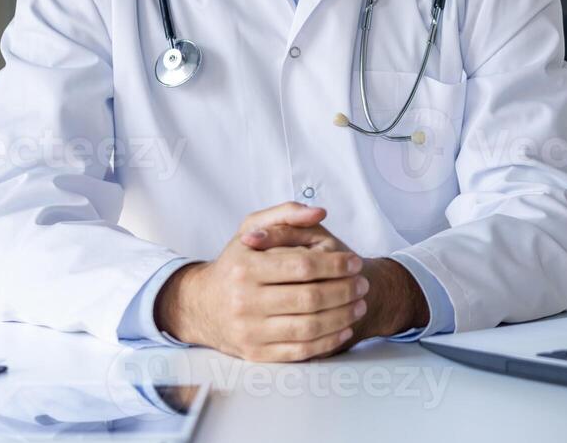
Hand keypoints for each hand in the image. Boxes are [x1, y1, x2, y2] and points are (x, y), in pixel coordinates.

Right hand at [241, 206, 429, 348]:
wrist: (203, 305)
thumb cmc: (236, 263)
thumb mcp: (251, 228)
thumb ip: (286, 213)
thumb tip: (319, 212)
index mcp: (246, 267)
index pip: (303, 266)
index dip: (336, 265)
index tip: (355, 262)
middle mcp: (244, 301)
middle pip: (309, 298)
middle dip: (345, 291)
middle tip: (363, 285)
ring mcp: (249, 330)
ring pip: (308, 328)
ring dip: (342, 317)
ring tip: (359, 305)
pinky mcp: (256, 354)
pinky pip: (300, 351)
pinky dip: (328, 341)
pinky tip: (344, 328)